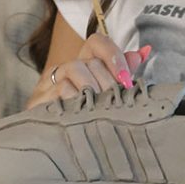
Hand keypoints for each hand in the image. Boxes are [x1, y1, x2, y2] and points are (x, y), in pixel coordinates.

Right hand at [28, 35, 148, 107]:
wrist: (50, 141)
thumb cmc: (86, 117)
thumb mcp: (108, 94)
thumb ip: (124, 73)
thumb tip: (145, 51)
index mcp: (84, 64)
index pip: (97, 42)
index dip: (113, 55)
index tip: (126, 79)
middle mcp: (66, 68)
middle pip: (90, 60)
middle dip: (107, 81)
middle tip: (116, 102)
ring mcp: (50, 83)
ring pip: (73, 69)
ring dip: (91, 89)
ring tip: (100, 109)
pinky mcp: (39, 100)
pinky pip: (59, 90)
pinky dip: (75, 101)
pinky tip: (84, 116)